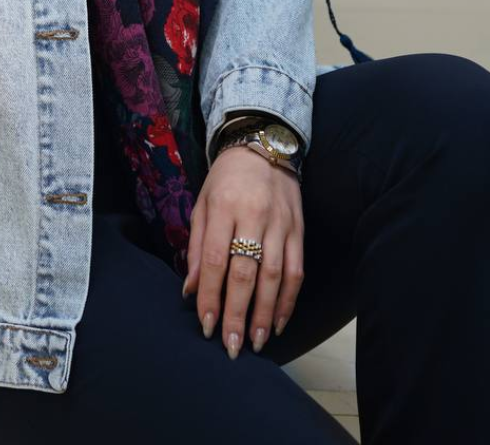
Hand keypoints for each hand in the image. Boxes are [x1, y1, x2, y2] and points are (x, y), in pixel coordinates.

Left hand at [181, 144, 303, 358]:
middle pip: (245, 272)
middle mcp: (253, 216)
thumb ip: (197, 247)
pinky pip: (296, 272)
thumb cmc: (226, 179)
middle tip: (230, 345)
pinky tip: (278, 322)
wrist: (263, 146)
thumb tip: (191, 290)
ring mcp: (280, 225)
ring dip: (264, 314)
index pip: (216, 259)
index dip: (211, 295)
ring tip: (255, 342)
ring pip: (274, 277)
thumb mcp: (202, 203)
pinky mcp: (299, 231)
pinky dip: (289, 301)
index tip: (206, 325)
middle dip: (237, 313)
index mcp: (223, 207)